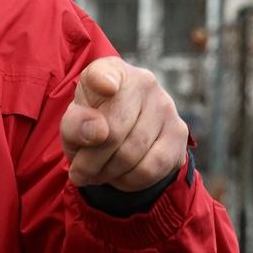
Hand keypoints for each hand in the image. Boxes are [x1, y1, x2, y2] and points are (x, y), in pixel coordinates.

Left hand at [60, 58, 187, 190]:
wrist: (124, 134)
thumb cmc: (93, 124)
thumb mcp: (73, 124)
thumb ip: (75, 125)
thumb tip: (97, 132)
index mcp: (110, 71)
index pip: (105, 73)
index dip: (104, 80)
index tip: (106, 87)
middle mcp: (143, 81)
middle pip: (113, 132)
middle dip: (91, 162)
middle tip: (80, 172)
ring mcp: (165, 106)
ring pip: (131, 155)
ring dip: (108, 174)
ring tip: (100, 172)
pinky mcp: (179, 132)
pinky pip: (150, 169)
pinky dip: (129, 181)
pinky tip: (121, 175)